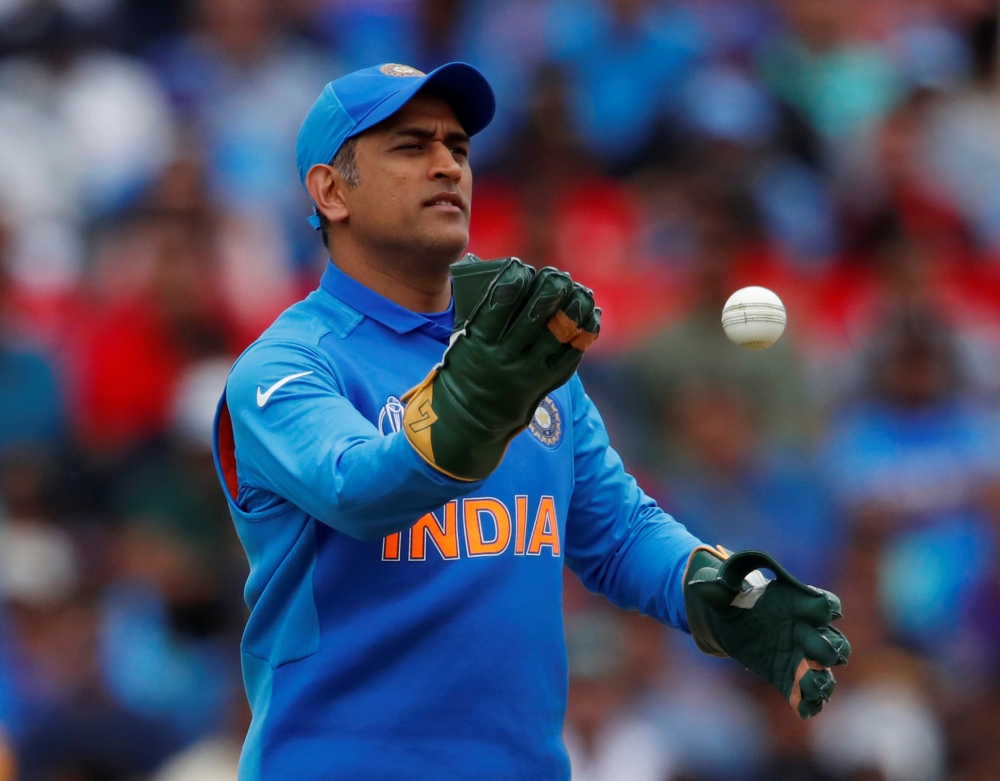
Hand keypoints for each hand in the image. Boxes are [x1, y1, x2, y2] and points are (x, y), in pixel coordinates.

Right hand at [402, 254, 599, 479]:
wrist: (468, 422)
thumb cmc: (465, 370)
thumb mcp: (461, 342)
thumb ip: (480, 311)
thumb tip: (496, 271)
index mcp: (478, 342)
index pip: (499, 303)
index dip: (514, 280)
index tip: (521, 267)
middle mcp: (504, 357)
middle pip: (535, 315)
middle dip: (550, 289)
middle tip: (558, 275)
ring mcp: (527, 373)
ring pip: (559, 334)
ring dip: (573, 307)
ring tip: (580, 291)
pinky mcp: (545, 384)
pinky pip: (572, 355)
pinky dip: (584, 332)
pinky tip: (590, 314)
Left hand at [683, 547, 849, 718]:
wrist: (728, 622)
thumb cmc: (734, 599)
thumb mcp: (724, 591)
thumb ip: (718, 588)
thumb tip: (697, 586)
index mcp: (797, 604)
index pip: (824, 605)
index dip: (824, 608)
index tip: (816, 612)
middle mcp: (806, 630)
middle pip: (833, 642)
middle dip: (828, 649)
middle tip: (813, 652)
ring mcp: (800, 656)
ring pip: (825, 671)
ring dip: (824, 680)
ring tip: (815, 688)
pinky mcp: (789, 678)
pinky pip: (806, 695)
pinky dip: (809, 704)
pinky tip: (803, 709)